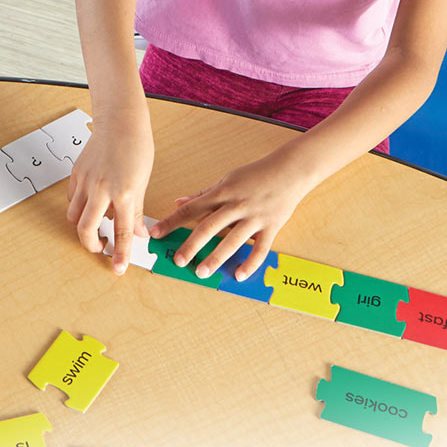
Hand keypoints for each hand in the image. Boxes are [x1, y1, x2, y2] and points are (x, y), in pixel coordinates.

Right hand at [66, 110, 154, 274]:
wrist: (120, 122)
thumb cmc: (136, 147)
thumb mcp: (142, 182)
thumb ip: (137, 210)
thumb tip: (139, 233)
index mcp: (124, 193)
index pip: (121, 232)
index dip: (120, 253)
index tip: (119, 268)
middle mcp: (102, 190)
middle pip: (86, 229)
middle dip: (91, 245)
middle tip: (100, 248)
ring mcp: (86, 182)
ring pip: (74, 216)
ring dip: (83, 225)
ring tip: (95, 223)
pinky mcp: (76, 174)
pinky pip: (72, 198)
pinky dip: (79, 206)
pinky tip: (90, 203)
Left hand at [150, 146, 310, 280]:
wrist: (289, 170)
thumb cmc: (255, 175)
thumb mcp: (226, 180)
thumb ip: (202, 194)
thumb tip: (178, 202)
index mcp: (222, 192)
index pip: (191, 209)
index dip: (172, 222)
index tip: (156, 234)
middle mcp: (236, 205)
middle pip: (209, 227)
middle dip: (192, 245)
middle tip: (179, 260)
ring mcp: (254, 217)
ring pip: (232, 241)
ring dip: (216, 258)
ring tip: (202, 272)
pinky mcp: (271, 226)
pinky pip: (260, 249)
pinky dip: (250, 264)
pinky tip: (238, 275)